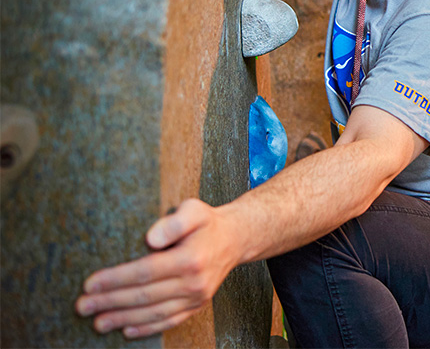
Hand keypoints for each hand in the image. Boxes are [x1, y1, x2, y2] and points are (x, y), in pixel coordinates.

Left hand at [75, 199, 241, 339]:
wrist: (236, 239)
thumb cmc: (208, 222)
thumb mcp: (194, 210)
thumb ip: (174, 222)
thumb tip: (150, 238)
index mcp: (190, 258)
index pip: (144, 272)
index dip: (115, 279)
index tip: (89, 283)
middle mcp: (194, 282)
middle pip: (144, 296)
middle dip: (109, 302)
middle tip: (82, 306)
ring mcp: (197, 297)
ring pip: (153, 313)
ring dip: (123, 320)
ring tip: (97, 322)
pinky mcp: (198, 305)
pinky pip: (170, 321)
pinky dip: (147, 329)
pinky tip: (127, 331)